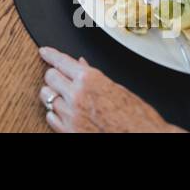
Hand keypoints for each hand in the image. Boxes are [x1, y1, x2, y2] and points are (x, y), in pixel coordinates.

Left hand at [39, 47, 180, 132]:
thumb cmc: (138, 117)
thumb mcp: (118, 89)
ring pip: (47, 97)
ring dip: (54, 94)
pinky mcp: (68, 132)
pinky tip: (64, 112)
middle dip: (54, 75)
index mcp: (90, 80)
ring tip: (64, 96)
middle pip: (49, 77)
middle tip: (58, 76)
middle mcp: (76, 96)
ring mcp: (71, 116)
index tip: (44, 52)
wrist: (144, 138)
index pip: (62, 61)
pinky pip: (50, 117)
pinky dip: (54, 113)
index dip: (50, 54)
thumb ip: (94, 77)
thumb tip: (81, 65)